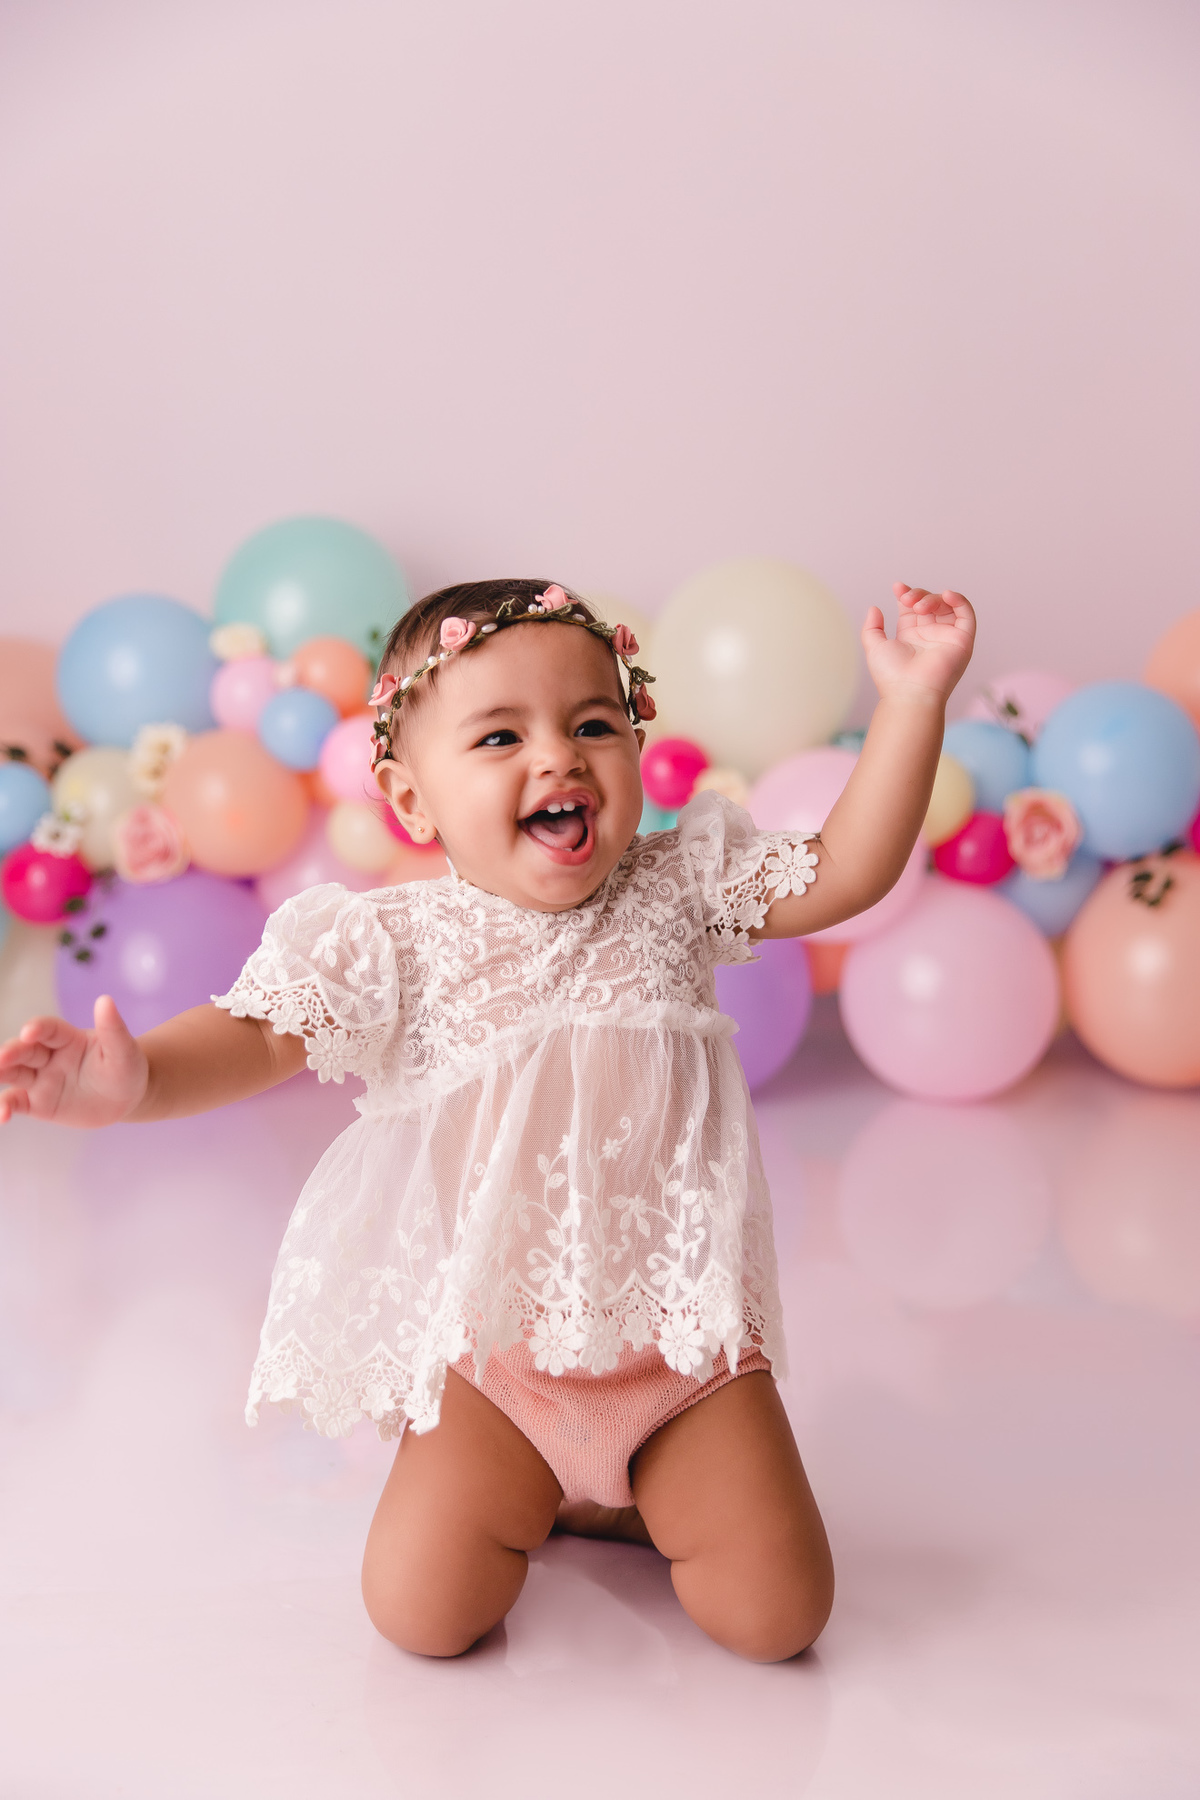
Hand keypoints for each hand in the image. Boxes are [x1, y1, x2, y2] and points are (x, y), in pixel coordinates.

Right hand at [0, 995, 148, 1127]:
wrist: (126, 1098)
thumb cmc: (126, 1068)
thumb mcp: (124, 1051)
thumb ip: (113, 1028)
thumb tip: (105, 1000)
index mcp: (68, 1038)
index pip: (48, 1029)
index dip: (37, 1028)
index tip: (30, 1031)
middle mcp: (49, 1056)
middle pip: (24, 1050)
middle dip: (11, 1052)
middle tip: (2, 1058)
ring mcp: (41, 1079)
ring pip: (13, 1073)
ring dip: (0, 1073)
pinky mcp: (37, 1103)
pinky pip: (16, 1102)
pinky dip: (4, 1107)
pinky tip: (1, 1115)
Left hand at [862, 584, 975, 703]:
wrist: (909, 692)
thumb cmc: (891, 676)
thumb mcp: (874, 646)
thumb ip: (872, 627)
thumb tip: (874, 608)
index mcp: (911, 636)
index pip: (913, 607)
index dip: (907, 594)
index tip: (897, 587)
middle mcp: (931, 635)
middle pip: (929, 603)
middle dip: (918, 595)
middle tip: (907, 599)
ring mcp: (947, 637)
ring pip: (946, 605)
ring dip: (933, 598)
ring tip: (919, 605)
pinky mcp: (963, 640)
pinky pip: (966, 614)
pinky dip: (959, 600)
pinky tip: (946, 595)